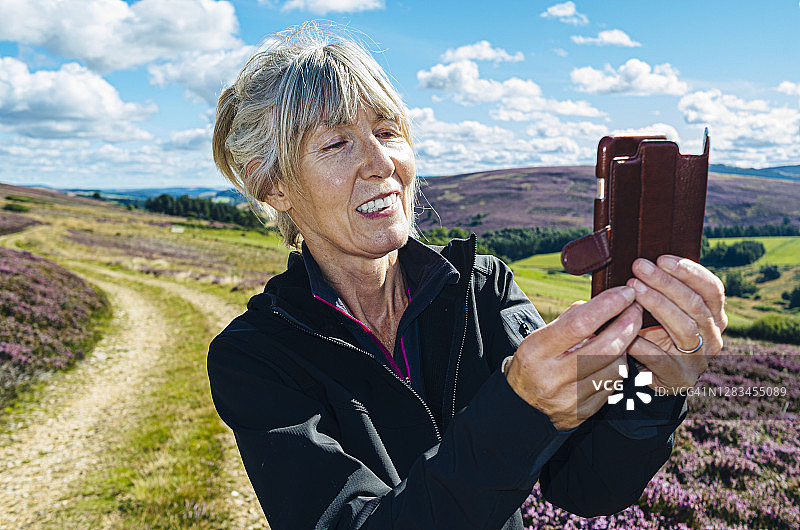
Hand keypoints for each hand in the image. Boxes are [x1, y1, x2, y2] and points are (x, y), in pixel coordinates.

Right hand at [506, 286, 641, 430]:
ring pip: (615, 367)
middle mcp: (552, 376)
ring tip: (622, 336)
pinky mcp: (583, 412)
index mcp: (536, 351)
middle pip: (604, 348)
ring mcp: (569, 398)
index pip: (579, 325)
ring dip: (624, 347)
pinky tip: (614, 358)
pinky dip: (618, 367)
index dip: (607, 306)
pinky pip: (613, 385)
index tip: (624, 293)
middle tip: (636, 309)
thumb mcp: (539, 338)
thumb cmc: (533, 363)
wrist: (521, 408)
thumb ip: (569, 320)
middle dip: (627, 325)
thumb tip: (603, 303)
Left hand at [625, 255, 726, 393]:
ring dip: (657, 304)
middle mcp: (712, 337)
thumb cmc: (654, 334)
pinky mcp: (680, 378)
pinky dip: (645, 345)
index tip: (662, 258)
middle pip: (695, 305)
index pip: (712, 289)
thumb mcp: (664, 311)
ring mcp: (699, 359)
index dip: (690, 272)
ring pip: (684, 327)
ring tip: (633, 289)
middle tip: (639, 267)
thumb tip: (640, 259)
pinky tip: (628, 334)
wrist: (651, 376)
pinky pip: (663, 359)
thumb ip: (662, 289)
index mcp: (714, 316)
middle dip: (666, 283)